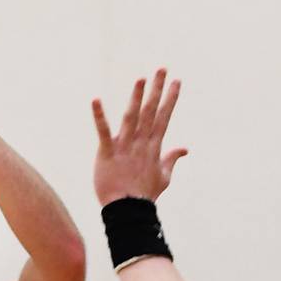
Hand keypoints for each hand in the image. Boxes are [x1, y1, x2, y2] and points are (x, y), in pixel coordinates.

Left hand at [92, 69, 186, 205]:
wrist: (128, 211)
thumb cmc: (145, 196)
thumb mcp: (164, 177)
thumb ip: (172, 159)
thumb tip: (185, 148)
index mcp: (154, 147)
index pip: (164, 117)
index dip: (170, 99)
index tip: (176, 81)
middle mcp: (141, 144)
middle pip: (150, 112)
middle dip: (156, 90)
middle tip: (161, 69)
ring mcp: (124, 148)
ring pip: (131, 118)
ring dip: (136, 98)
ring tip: (141, 79)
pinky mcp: (107, 154)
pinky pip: (103, 132)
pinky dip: (99, 116)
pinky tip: (95, 99)